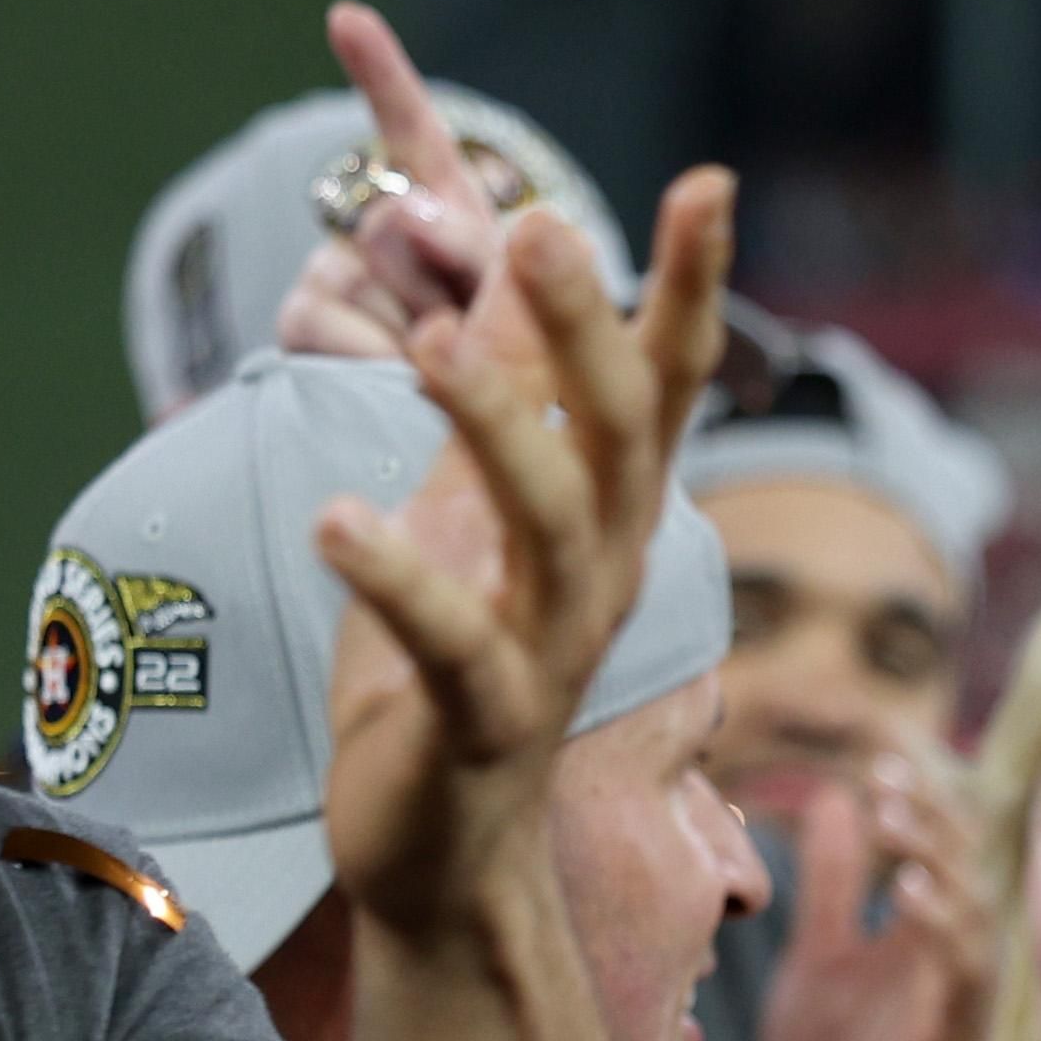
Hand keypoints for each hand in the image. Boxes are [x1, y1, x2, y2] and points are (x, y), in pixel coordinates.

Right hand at [275, 0, 512, 365]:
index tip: (348, 17)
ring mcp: (332, 271)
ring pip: (370, 282)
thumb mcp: (518, 308)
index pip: (414, 134)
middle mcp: (379, 229)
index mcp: (446, 213)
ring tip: (437, 372)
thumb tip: (402, 213)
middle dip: (444, 272)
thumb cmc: (510, 376)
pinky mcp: (299, 323)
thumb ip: (477, 252)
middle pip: (397, 220)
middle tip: (467, 325)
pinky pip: (340, 331)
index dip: (383, 74)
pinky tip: (389, 382)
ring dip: (419, 337)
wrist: (473, 454)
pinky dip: (378, 364)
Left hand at [315, 170, 735, 946]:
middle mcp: (600, 573)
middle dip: (586, 328)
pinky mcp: (476, 720)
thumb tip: (523, 246)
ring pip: (552, 522)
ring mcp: (547, 649)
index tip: (708, 185)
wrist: (441, 856)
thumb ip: (506, 385)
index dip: (688, 290)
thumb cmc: (452, 669)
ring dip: (497, 425)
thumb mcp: (474, 508)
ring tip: (427, 344)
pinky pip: (449, 640)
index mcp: (606, 516)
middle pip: (621, 434)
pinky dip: (394, 576)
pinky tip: (333, 517)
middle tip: (540, 225)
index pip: (664, 388)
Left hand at [758, 737, 986, 1040]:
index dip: (918, 803)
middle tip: (888, 780)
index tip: (879, 762)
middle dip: (931, 819)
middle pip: (965, 869)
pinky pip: (959, 976)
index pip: (938, 849)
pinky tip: (909, 894)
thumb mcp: (820, 957)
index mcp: (923, 937)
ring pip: (971, 914)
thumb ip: (835, 886)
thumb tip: (838, 798)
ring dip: (938, 862)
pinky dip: (941, 929)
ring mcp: (954, 1003)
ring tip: (897, 822)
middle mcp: (950, 962)